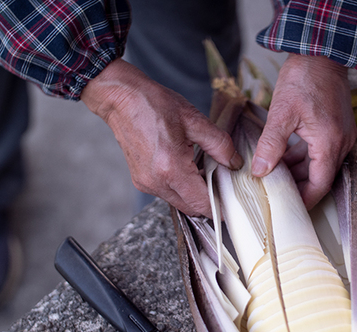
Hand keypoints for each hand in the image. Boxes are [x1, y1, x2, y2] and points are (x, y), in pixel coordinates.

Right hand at [81, 59, 242, 216]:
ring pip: (180, 202)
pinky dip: (181, 187)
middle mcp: (156, 182)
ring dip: (194, 192)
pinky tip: (187, 167)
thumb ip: (219, 145)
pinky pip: (168, 193)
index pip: (202, 204)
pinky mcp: (141, 181)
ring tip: (203, 169)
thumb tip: (235, 164)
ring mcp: (146, 184)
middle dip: (209, 199)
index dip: (221, 205)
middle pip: (192, 208)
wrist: (121, 98)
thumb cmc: (154, 105)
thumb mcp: (194, 120)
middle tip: (222, 181)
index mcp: (171, 168)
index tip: (233, 198)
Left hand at [251, 55, 356, 208]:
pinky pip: (320, 153)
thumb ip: (271, 145)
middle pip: (320, 179)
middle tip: (273, 194)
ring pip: (318, 166)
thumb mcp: (281, 113)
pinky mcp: (336, 129)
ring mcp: (340, 136)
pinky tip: (282, 158)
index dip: (303, 201)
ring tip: (272, 176)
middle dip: (297, 188)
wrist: (322, 52)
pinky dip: (302, 159)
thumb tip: (259, 171)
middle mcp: (341, 144)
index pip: (319, 186)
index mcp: (330, 144)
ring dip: (297, 172)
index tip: (285, 210)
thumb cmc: (304, 78)